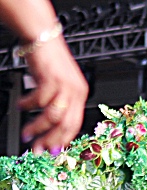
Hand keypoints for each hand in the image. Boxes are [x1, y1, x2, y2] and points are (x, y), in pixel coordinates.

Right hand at [20, 36, 87, 152]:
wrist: (43, 38)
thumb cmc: (49, 62)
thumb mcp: (59, 86)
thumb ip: (59, 104)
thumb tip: (50, 127)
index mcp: (81, 95)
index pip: (75, 124)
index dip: (63, 140)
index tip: (52, 151)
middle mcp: (77, 92)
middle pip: (66, 124)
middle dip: (51, 140)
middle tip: (38, 149)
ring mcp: (66, 85)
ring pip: (53, 115)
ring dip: (37, 127)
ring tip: (26, 133)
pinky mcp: (52, 78)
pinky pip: (40, 99)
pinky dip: (28, 105)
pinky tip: (21, 105)